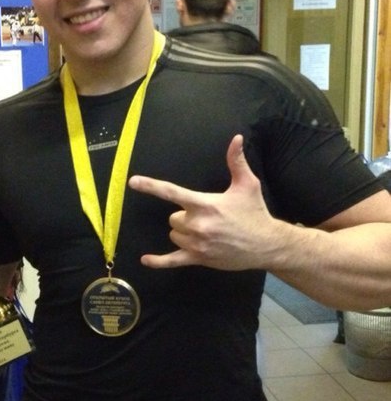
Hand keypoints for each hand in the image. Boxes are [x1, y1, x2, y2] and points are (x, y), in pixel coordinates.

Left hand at [128, 134, 280, 270]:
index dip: (151, 186)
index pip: (172, 192)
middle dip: (184, 216)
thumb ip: (236, 161)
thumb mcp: (247, 185)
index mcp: (205, 204)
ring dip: (183, 233)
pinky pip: (172, 261)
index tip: (133, 182)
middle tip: (207, 217)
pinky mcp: (199, 258)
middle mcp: (197, 224)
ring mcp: (197, 243)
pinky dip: (159, 262)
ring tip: (207, 232)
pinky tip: (146, 260)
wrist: (267, 244)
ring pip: (173, 235)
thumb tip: (237, 138)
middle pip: (173, 217)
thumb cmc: (255, 213)